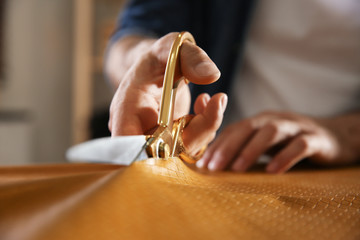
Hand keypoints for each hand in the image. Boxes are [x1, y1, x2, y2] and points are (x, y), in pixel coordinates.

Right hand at [107, 32, 226, 154]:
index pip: (129, 144)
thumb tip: (211, 76)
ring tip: (213, 99)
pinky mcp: (170, 141)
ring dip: (205, 130)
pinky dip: (205, 129)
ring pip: (181, 152)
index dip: (153, 149)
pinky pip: (191, 146)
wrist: (157, 66)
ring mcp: (154, 138)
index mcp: (127, 108)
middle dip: (197, 133)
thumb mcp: (171, 46)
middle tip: (216, 101)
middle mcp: (137, 129)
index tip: (187, 124)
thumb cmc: (158, 56)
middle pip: (163, 152)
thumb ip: (191, 57)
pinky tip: (204, 104)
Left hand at [196, 111, 355, 172]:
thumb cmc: (291, 143)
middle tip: (213, 167)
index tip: (202, 164)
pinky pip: (300, 145)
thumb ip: (245, 146)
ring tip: (237, 169)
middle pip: (248, 127)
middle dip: (228, 146)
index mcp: (260, 121)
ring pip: (271, 132)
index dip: (217, 145)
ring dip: (251, 150)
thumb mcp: (266, 141)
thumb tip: (215, 160)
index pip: (234, 129)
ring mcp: (296, 126)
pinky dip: (285, 157)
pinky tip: (272, 171)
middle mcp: (275, 119)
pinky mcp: (316, 138)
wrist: (333, 137)